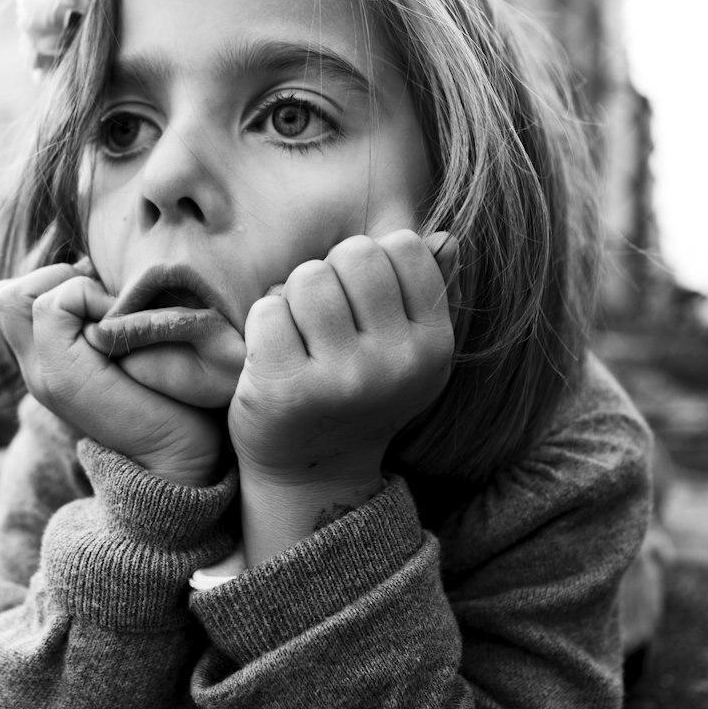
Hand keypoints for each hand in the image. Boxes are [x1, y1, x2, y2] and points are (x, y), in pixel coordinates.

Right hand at [0, 262, 221, 484]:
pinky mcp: (62, 378)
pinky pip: (52, 305)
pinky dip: (88, 298)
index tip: (105, 294)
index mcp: (49, 360)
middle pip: (6, 295)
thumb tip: (98, 263)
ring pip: (17, 295)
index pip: (15, 296)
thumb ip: (105, 313)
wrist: (181, 456)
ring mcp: (42, 375)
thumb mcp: (129, 342)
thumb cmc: (173, 396)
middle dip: (57, 277)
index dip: (56, 276)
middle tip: (105, 301)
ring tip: (114, 314)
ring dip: (73, 286)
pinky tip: (120, 326)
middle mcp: (36, 368)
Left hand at [228, 230, 455, 496]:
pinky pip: (267, 310)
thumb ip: (429, 291)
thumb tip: (444, 237)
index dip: (374, 260)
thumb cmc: (359, 392)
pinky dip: (263, 323)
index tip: (363, 299)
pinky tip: (274, 354)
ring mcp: (342, 379)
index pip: (404, 246)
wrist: (315, 471)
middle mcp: (396, 364)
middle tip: (325, 315)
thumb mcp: (408, 350)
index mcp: (434, 345)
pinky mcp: (287, 389)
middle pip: (354, 253)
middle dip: (331, 271)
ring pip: (308, 277)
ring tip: (301, 334)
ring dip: (294, 296)